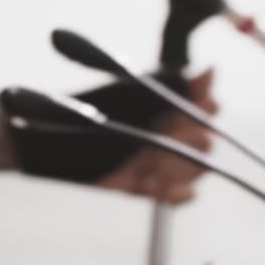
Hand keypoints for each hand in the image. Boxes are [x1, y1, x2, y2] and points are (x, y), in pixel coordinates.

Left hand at [89, 70, 212, 204]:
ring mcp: (160, 160)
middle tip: (165, 143)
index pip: (207, 110)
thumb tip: (212, 70)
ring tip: (155, 168)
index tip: (184, 116)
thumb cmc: (92, 109)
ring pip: (195, 169)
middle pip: (204, 144)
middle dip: (190, 144)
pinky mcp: (147, 185)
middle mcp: (169, 133)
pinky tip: (163, 190)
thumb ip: (173, 85)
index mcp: (169, 107)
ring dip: (180, 169)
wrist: (52, 138)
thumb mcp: (132, 93)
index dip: (202, 113)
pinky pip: (178, 194)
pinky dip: (177, 194)